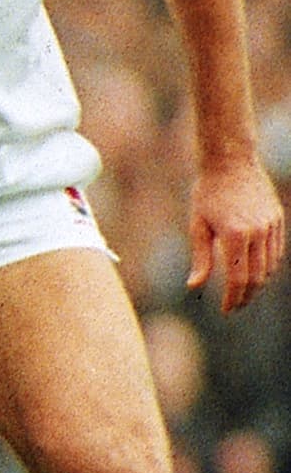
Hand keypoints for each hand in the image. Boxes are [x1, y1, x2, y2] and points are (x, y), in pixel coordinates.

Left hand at [187, 156, 284, 312]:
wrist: (231, 162)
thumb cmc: (207, 193)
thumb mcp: (198, 225)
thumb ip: (200, 258)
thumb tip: (194, 286)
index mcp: (235, 235)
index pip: (238, 278)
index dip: (233, 298)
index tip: (226, 310)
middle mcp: (258, 232)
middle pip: (258, 276)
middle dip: (247, 296)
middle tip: (235, 306)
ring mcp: (272, 225)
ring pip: (270, 266)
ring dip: (258, 283)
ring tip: (243, 293)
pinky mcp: (278, 219)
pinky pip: (276, 251)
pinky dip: (267, 266)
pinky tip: (255, 272)